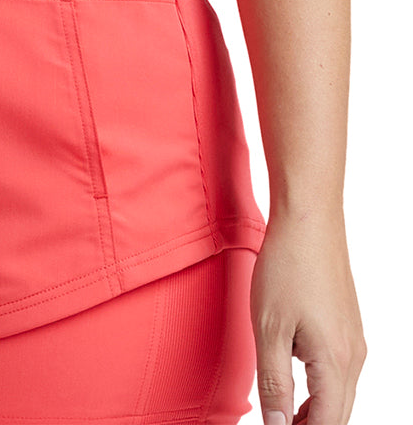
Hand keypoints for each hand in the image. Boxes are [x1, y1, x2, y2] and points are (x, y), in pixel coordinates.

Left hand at [250, 211, 366, 423]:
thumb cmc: (287, 267)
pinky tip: (294, 382)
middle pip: (336, 414)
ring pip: (338, 394)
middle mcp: (353, 356)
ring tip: (281, 416)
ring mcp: (354, 340)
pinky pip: (338, 371)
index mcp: (335, 362)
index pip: (325, 424)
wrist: (309, 218)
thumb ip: (274, 382)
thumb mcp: (268, 328)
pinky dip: (319, 387)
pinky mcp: (347, 325)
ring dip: (313, 411)